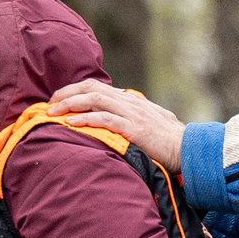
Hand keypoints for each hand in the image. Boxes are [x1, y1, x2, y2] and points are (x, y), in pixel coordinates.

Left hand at [48, 80, 185, 172]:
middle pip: (91, 88)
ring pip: (94, 99)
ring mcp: (132, 114)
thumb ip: (133, 120)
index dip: (75, 91)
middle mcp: (129, 102)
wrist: (190, 149)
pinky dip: (85, 119)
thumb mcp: (150, 125)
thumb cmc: (171, 142)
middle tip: (48, 104)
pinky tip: (69, 123)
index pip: (97, 87)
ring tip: (52, 112)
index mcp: (131, 101)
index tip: (58, 100)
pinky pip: (105, 119)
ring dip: (70, 104)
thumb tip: (118, 124)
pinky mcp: (134, 128)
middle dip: (66, 93)